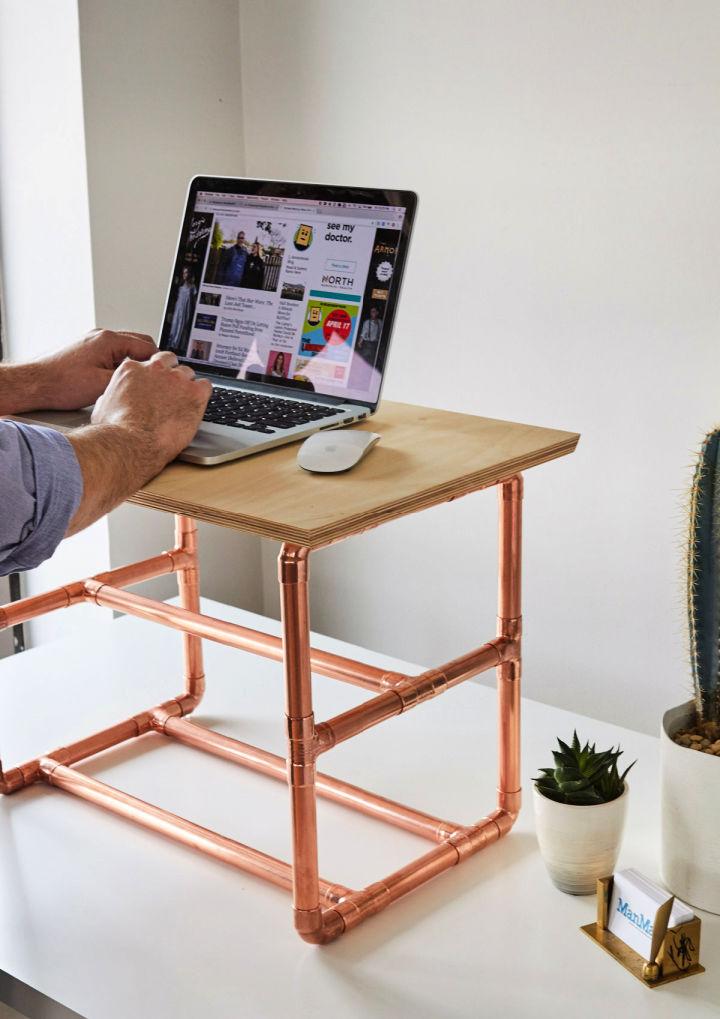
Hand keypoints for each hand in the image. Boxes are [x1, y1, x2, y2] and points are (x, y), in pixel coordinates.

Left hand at [33, 328, 157, 410]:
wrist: (35, 383)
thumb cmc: (62, 383)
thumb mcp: (103, 384)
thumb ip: (130, 377)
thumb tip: (149, 377)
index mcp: (109, 340)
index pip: (147, 346)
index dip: (159, 362)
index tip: (166, 375)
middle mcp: (101, 336)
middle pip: (139, 342)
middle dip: (149, 360)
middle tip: (156, 378)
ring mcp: (93, 341)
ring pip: (125, 348)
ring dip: (134, 362)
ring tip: (138, 381)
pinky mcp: (87, 350)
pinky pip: (112, 353)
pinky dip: (121, 363)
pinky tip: (119, 379)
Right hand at [91, 350, 210, 474]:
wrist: (131, 444)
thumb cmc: (115, 432)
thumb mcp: (102, 408)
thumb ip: (112, 397)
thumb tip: (111, 399)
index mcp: (132, 370)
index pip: (150, 363)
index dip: (155, 375)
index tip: (157, 385)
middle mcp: (155, 369)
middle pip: (170, 363)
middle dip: (171, 376)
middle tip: (172, 393)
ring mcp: (176, 380)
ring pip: (189, 374)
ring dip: (187, 387)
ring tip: (184, 403)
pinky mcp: (194, 394)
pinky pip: (206, 386)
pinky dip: (203, 395)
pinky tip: (198, 405)